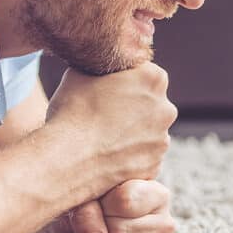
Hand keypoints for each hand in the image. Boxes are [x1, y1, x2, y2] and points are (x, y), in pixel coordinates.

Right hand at [45, 63, 175, 189]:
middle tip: (102, 116)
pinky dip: (128, 158)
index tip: (106, 91)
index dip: (123, 81)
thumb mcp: (81, 71)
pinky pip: (142, 159)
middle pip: (150, 104)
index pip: (143, 73)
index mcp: (154, 78)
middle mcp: (166, 109)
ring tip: (101, 139)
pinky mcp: (153, 167)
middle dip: (132, 108)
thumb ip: (102, 65)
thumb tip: (100, 65)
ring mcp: (161, 141)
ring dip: (131, 135)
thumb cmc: (72, 111)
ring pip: (147, 133)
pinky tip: (106, 157)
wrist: (66, 159)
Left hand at [61, 180, 174, 232]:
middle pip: (120, 230)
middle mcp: (165, 223)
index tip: (99, 201)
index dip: (103, 204)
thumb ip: (88, 212)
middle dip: (97, 228)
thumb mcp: (88, 195)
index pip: (126, 201)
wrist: (94, 220)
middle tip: (95, 222)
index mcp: (158, 194)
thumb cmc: (95, 200)